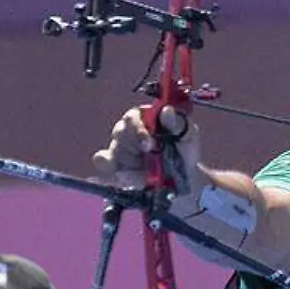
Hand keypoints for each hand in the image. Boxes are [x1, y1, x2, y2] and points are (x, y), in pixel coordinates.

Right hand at [91, 105, 205, 202]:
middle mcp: (128, 129)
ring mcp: (119, 147)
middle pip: (119, 134)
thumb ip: (177, 123)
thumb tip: (167, 111)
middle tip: (150, 161)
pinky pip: (102, 162)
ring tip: (148, 171)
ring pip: (113, 152)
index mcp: (144, 116)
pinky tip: (121, 173)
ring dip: (131, 165)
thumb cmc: (184, 150)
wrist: (181, 177)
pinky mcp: (114, 164)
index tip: (149, 146)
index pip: (132, 118)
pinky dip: (109, 169)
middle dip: (135, 150)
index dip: (138, 131)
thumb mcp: (188, 136)